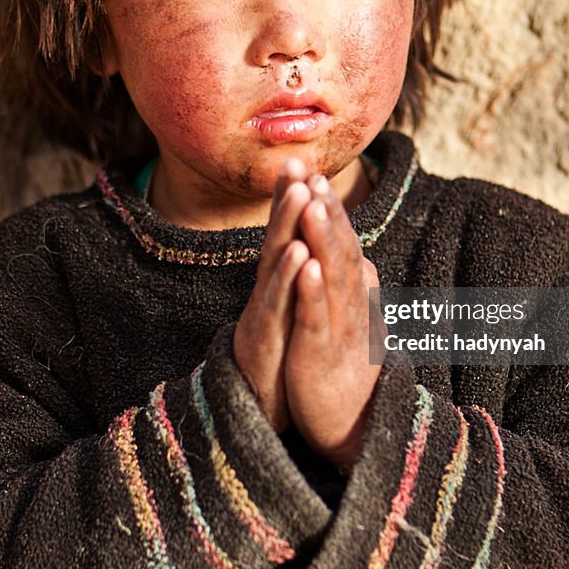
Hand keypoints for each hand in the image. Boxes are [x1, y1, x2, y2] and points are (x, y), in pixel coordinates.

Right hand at [233, 159, 312, 431]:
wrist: (260, 406)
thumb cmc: (278, 354)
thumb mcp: (288, 311)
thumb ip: (295, 279)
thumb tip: (308, 247)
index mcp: (279, 284)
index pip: (285, 233)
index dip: (291, 198)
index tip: (300, 161)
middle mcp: (268, 290)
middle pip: (276, 236)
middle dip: (286, 199)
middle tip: (295, 163)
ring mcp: (264, 311)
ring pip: (275, 262)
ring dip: (287, 225)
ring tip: (301, 193)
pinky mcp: (265, 337)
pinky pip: (277, 303)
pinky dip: (288, 277)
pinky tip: (299, 253)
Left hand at [284, 174, 381, 471]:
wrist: (359, 430)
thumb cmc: (349, 372)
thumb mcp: (352, 325)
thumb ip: (354, 290)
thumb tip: (362, 258)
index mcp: (353, 295)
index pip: (342, 243)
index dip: (330, 209)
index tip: (315, 172)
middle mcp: (351, 304)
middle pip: (340, 249)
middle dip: (326, 210)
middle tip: (314, 172)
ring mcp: (339, 328)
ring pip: (333, 275)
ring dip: (324, 238)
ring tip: (314, 202)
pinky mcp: (323, 354)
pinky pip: (318, 318)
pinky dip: (314, 290)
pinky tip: (306, 266)